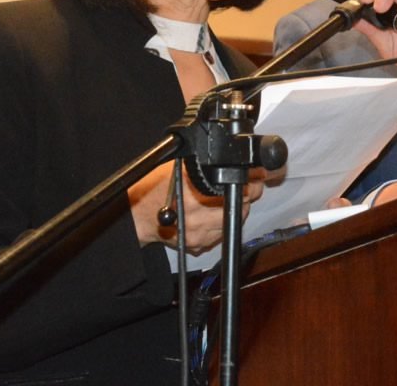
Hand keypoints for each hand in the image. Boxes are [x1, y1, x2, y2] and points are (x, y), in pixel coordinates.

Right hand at [129, 162, 264, 254]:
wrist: (138, 215)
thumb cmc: (154, 188)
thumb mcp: (177, 165)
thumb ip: (203, 161)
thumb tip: (231, 152)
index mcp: (194, 191)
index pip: (237, 185)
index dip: (252, 177)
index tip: (258, 172)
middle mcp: (198, 215)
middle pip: (243, 203)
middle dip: (250, 191)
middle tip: (252, 182)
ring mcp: (200, 232)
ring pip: (237, 218)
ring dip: (240, 207)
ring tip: (231, 196)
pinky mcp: (199, 244)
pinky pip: (223, 232)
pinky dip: (225, 221)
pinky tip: (216, 212)